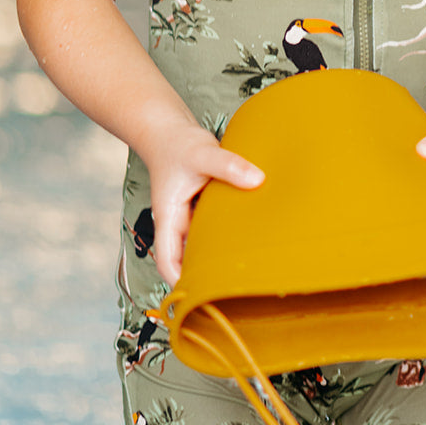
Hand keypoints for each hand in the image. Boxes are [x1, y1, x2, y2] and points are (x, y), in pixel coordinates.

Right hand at [141, 116, 263, 286]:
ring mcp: (189, 217)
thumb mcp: (203, 153)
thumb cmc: (178, 144)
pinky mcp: (201, 209)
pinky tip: (248, 236)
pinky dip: (227, 234)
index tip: (202, 294)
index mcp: (169, 218)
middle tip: (238, 283)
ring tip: (248, 266)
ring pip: (202, 245)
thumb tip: (258, 180)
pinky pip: (213, 229)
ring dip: (218, 254)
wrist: (169, 130)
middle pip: (188, 260)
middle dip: (207, 274)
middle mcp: (178, 223)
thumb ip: (229, 166)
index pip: (168, 261)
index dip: (180, 282)